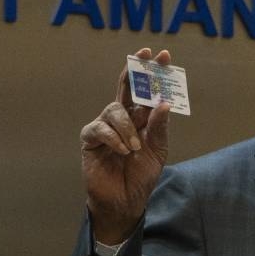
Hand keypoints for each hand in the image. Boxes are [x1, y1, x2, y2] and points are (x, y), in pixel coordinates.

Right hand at [80, 48, 170, 244]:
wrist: (125, 200)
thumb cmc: (141, 175)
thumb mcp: (157, 150)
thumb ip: (159, 127)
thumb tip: (163, 103)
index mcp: (141, 118)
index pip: (147, 91)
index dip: (153, 72)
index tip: (162, 55)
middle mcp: (122, 117)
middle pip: (126, 87)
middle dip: (136, 70)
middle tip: (144, 57)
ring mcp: (105, 126)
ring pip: (115, 109)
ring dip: (128, 128)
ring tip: (135, 148)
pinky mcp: (90, 139)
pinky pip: (100, 128)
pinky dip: (114, 139)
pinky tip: (123, 151)